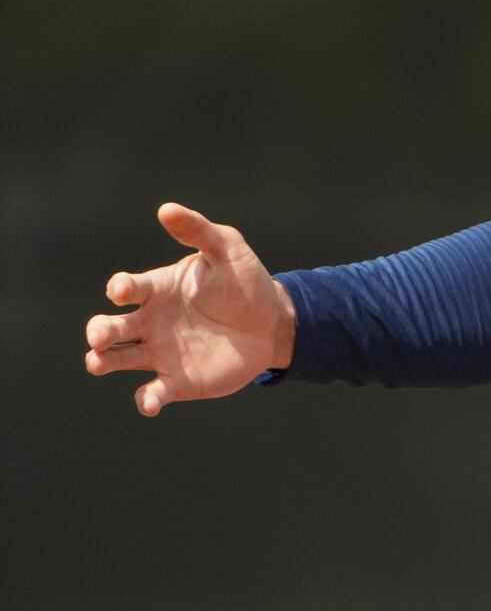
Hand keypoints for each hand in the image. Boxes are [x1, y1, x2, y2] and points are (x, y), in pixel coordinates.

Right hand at [84, 204, 296, 416]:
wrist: (273, 324)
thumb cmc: (244, 282)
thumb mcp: (227, 250)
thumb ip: (198, 232)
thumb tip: (166, 209)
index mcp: (156, 289)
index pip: (127, 288)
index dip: (121, 288)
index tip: (123, 290)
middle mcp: (149, 322)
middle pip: (110, 328)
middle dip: (99, 332)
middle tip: (99, 336)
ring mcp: (160, 352)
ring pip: (117, 359)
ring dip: (103, 361)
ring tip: (97, 362)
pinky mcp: (177, 381)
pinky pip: (152, 392)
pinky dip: (146, 399)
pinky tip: (149, 401)